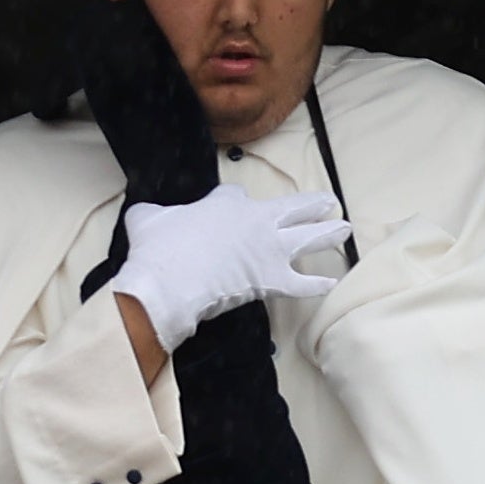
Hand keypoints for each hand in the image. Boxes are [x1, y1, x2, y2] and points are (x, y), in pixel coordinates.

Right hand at [111, 184, 349, 350]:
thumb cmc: (156, 249)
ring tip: (344, 229)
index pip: (235, 197)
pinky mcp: (271, 280)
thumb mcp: (145, 220)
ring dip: (327, 233)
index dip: (232, 202)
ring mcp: (268, 250)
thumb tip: (141, 216)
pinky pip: (302, 283)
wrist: (168, 281)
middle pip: (292, 207)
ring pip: (306, 237)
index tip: (231, 204)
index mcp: (225, 204)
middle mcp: (254, 221)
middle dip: (312, 205)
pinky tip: (331, 284)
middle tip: (329, 202)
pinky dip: (317, 286)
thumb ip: (149, 214)